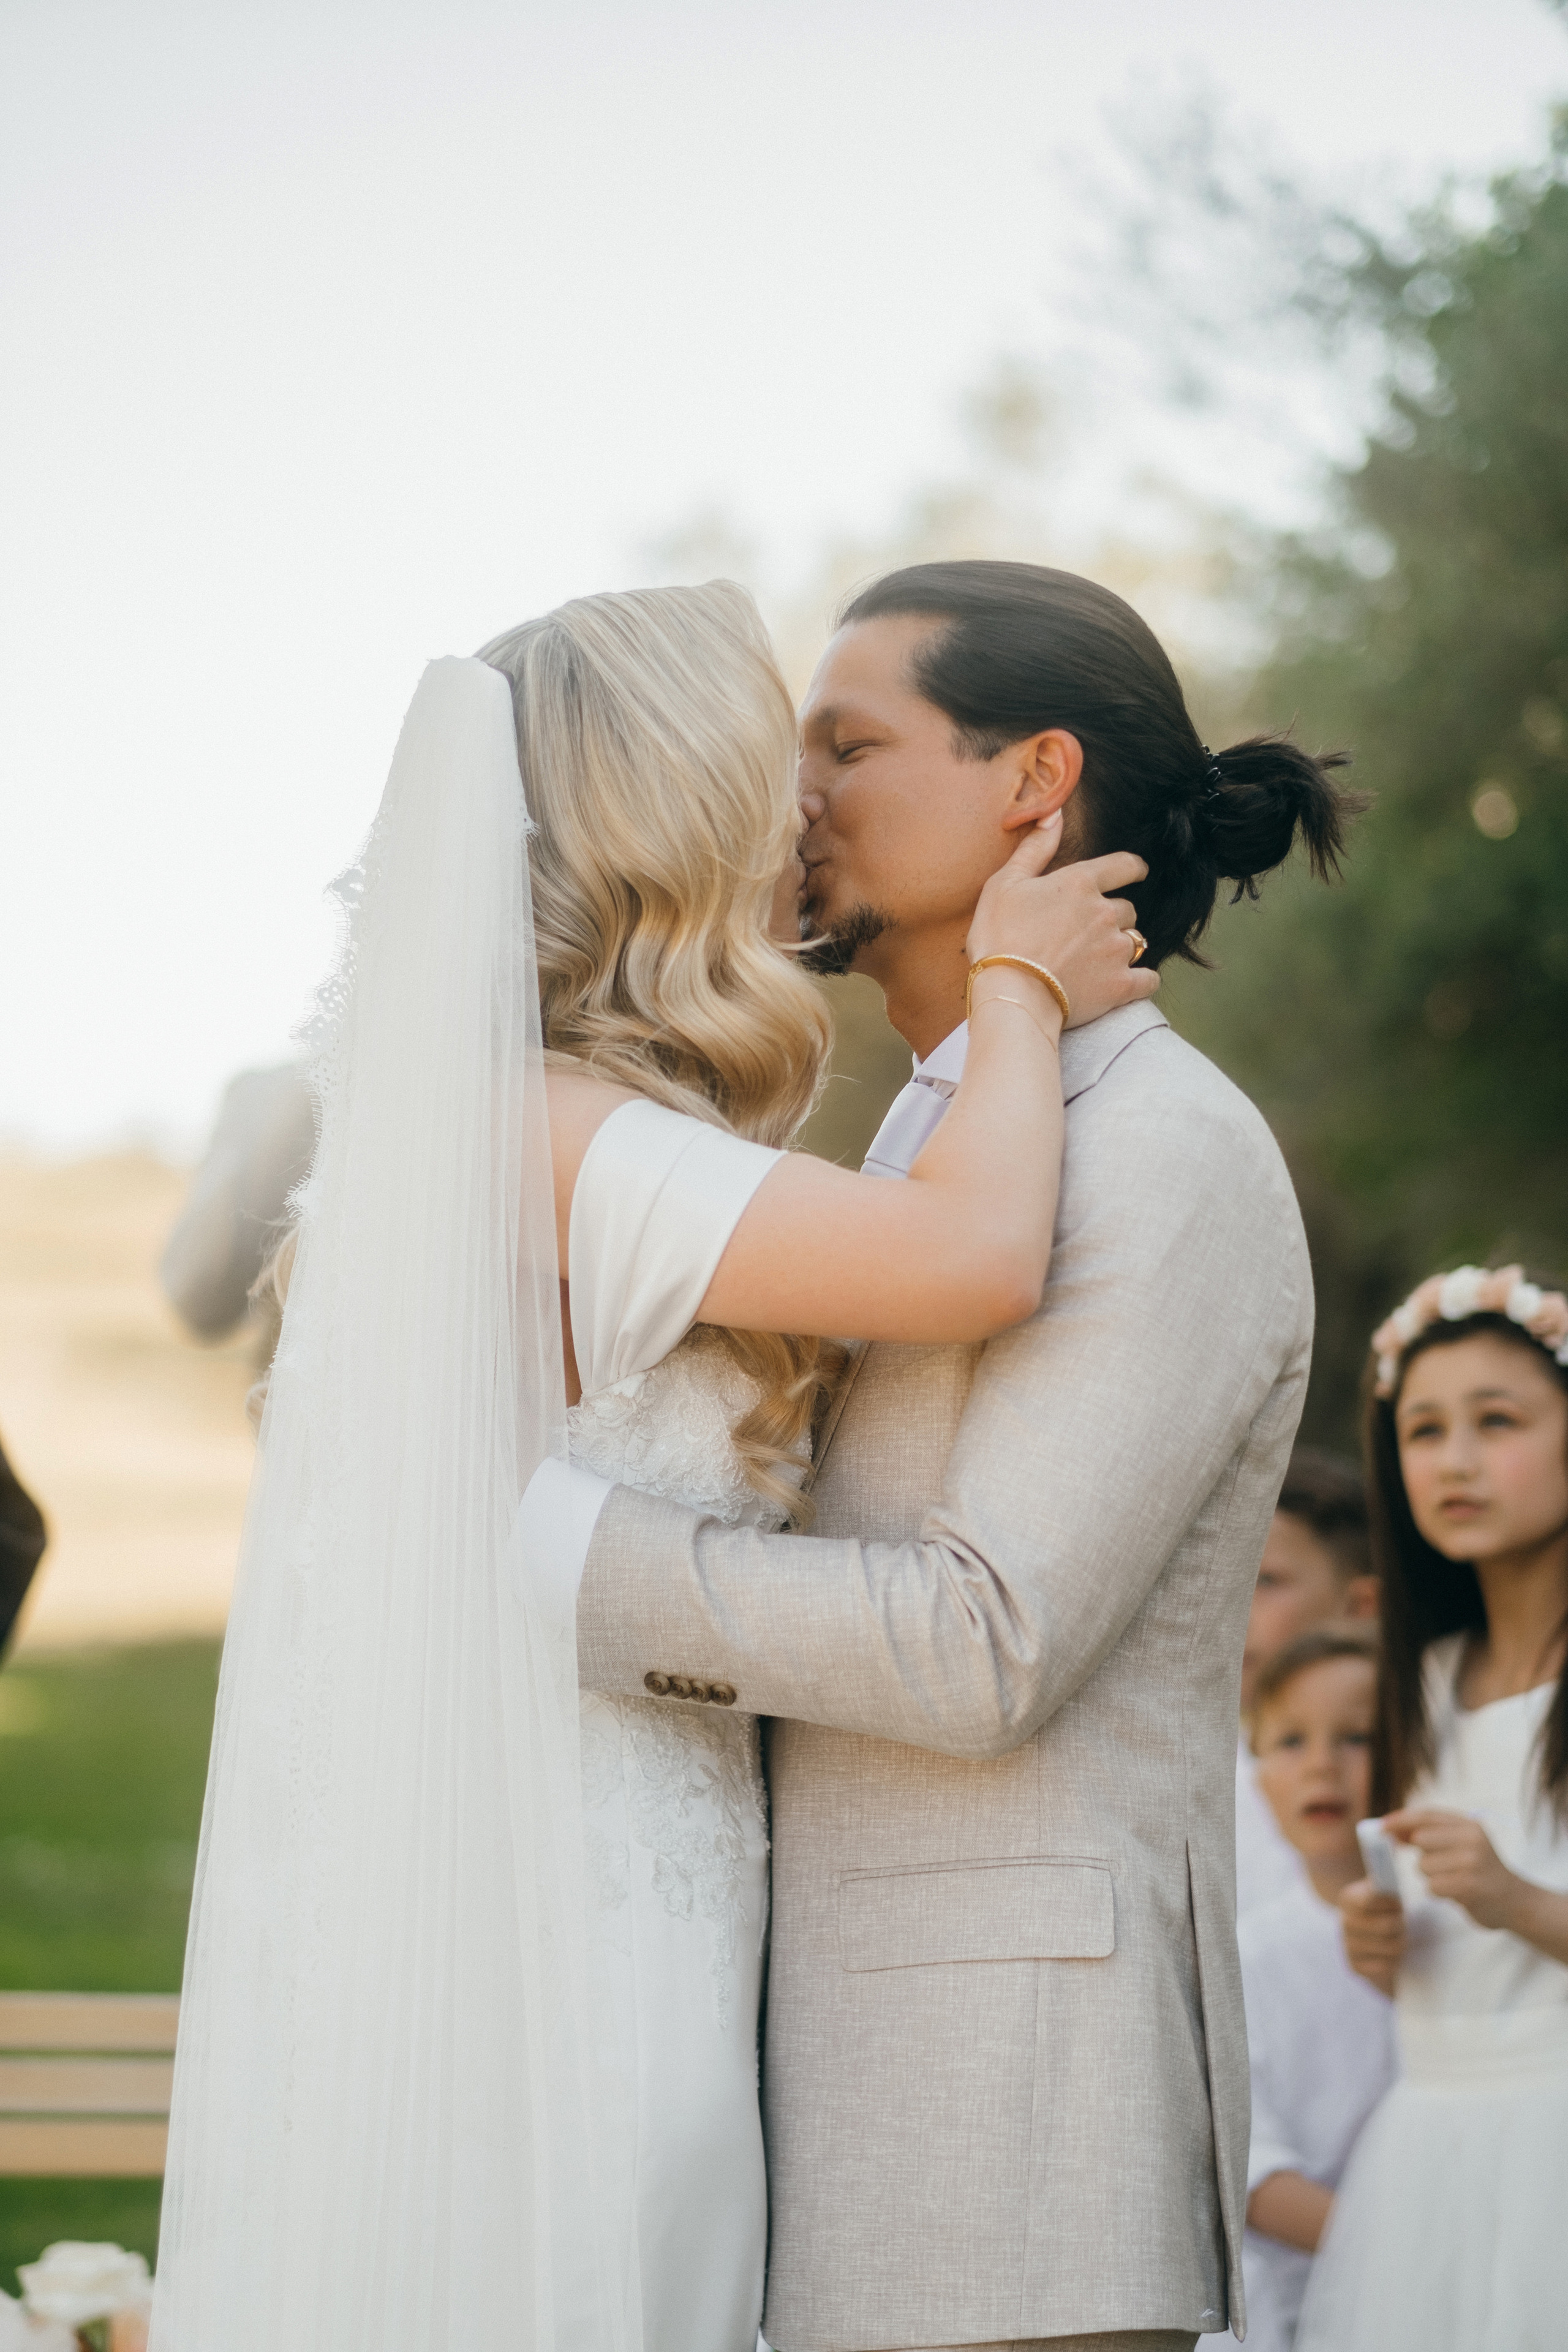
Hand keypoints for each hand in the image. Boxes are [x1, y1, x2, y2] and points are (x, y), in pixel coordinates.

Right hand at [966, 818, 1157, 1028]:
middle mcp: (1105, 912)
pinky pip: (1148, 979)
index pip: (1124, 865)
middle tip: (1090, 932)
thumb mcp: (1005, 884)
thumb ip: (1035, 848)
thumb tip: (1055, 813)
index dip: (1133, 868)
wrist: (1009, 994)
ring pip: (1136, 941)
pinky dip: (1141, 980)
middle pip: (1128, 908)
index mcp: (1080, 883)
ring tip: (1099, 960)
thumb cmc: (999, 937)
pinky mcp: (1121, 985)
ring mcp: (1116, 949)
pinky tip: (1127, 983)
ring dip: (1123, 946)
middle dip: (1114, 917)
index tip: (1137, 872)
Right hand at [1338, 1878, 1404, 1994]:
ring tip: (1397, 1939)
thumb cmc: (1387, 1914)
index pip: (1372, 1898)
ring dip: (1399, 1944)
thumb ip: (1385, 1877)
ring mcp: (1348, 1946)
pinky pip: (1384, 1966)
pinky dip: (1392, 1962)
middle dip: (1401, 1926)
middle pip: (1387, 1926)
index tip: (1399, 1903)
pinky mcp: (1354, 1967)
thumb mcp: (1386, 1895)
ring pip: (1390, 1948)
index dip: (1392, 1902)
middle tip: (1401, 1924)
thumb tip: (1388, 1843)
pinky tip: (1388, 1956)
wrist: (1379, 1947)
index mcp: (1349, 1898)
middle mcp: (1344, 1921)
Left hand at [1385, 1807, 1523, 1931]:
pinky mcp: (1471, 1886)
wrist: (1515, 1902)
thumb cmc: (1479, 1872)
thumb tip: (1391, 1830)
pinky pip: (1433, 1887)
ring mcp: (1473, 1862)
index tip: (1380, 1827)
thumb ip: (1431, 1835)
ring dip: (1432, 1878)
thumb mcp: (1461, 1845)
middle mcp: (1472, 1839)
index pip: (1427, 1814)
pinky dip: (1438, 1893)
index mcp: (1469, 1824)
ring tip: (1454, 1881)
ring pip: (1424, 1866)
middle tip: (1440, 1868)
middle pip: (1421, 1840)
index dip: (1400, 1819)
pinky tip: (1456, 1894)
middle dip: (1422, 1857)